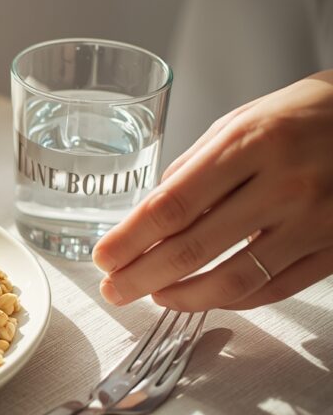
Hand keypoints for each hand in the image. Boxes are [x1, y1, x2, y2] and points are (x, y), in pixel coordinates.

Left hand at [93, 70, 332, 310]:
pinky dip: (232, 299)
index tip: (103, 258)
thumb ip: (194, 168)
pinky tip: (205, 295)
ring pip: (234, 280)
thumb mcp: (241, 122)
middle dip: (142, 276)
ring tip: (154, 295)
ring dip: (184, 296)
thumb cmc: (305, 115)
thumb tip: (150, 213)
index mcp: (251, 144)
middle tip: (114, 290)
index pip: (172, 205)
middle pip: (194, 248)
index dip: (130, 240)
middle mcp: (284, 184)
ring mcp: (314, 221)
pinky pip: (275, 288)